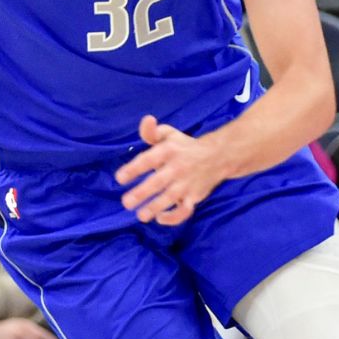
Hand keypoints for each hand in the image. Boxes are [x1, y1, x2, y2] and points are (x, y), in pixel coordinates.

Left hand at [115, 115, 232, 224]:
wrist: (219, 155)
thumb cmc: (185, 146)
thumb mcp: (169, 134)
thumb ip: (152, 132)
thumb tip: (147, 120)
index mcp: (169, 151)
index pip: (149, 159)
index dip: (134, 168)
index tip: (120, 178)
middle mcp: (178, 168)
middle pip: (158, 182)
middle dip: (142, 193)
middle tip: (126, 203)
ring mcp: (186, 184)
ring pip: (170, 198)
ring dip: (155, 208)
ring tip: (140, 216)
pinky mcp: (194, 197)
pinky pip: (185, 211)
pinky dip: (174, 218)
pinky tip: (160, 218)